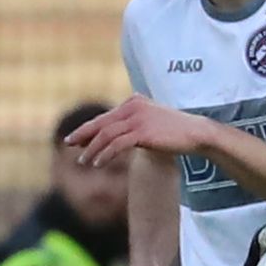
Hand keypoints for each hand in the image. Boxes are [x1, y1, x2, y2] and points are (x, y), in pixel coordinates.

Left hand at [63, 97, 205, 168]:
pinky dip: (105, 154)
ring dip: (92, 149)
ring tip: (83, 161)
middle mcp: (133, 107)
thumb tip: (117, 137)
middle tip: (68, 144)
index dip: (88, 128)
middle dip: (83, 134)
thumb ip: (135, 124)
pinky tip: (98, 164)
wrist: (197, 133)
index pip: (106, 116)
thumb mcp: (152, 122)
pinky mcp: (142, 132)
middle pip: (101, 122)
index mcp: (134, 102)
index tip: (76, 138)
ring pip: (106, 135)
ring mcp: (137, 119)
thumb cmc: (176, 131)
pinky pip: (117, 144)